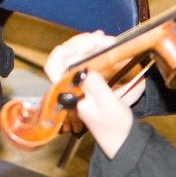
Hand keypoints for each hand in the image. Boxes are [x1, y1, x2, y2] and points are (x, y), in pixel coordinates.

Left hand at [44, 31, 144, 158]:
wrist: (121, 138)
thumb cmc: (114, 125)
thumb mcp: (108, 104)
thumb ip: (95, 86)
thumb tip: (84, 68)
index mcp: (68, 92)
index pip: (54, 65)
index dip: (65, 50)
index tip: (84, 43)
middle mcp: (69, 85)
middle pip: (67, 55)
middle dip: (83, 43)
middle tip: (103, 38)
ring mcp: (77, 82)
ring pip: (76, 55)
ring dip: (90, 44)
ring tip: (106, 39)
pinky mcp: (87, 81)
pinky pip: (86, 60)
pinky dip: (95, 50)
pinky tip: (105, 44)